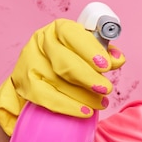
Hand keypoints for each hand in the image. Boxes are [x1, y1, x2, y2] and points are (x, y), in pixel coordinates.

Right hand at [0, 19, 124, 135]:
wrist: (40, 78)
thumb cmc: (71, 61)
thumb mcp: (87, 52)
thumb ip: (103, 54)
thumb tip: (117, 59)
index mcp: (58, 29)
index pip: (71, 34)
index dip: (90, 49)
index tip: (107, 65)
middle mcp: (40, 43)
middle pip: (64, 61)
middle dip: (88, 77)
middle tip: (106, 89)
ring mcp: (29, 63)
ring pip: (56, 81)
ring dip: (83, 95)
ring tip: (101, 103)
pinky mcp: (24, 84)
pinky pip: (46, 97)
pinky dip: (67, 106)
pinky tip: (85, 112)